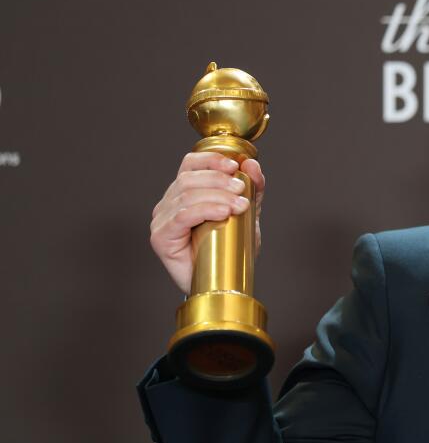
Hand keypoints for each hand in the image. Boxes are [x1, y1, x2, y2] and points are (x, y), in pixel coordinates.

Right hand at [150, 152, 265, 293]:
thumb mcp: (247, 214)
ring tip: (240, 205)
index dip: (211, 160)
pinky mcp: (161, 237)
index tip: (234, 166)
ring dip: (217, 196)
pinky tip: (223, 213)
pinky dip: (204, 210)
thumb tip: (252, 163)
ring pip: (187, 195)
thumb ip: (252, 189)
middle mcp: (169, 203)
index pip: (190, 164)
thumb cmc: (229, 248)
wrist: (222, 283)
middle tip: (242, 189)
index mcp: (184, 192)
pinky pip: (182, 216)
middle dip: (219, 180)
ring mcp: (162, 220)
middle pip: (189, 179)